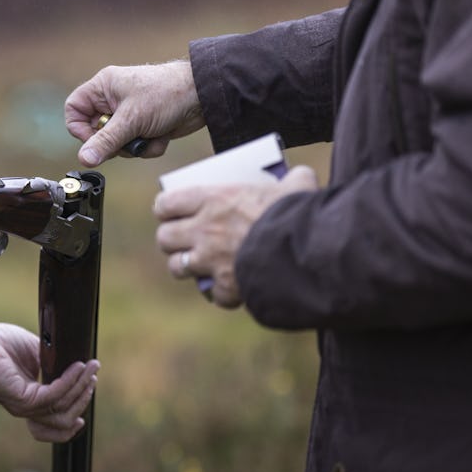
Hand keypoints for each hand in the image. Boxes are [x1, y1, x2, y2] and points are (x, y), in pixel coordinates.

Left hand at [0, 323, 100, 442]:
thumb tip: (78, 363)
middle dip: (84, 396)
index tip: (91, 387)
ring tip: (89, 368)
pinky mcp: (22, 400)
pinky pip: (54, 396)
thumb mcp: (36, 354)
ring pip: (63, 410)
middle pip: (66, 419)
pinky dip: (69, 382)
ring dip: (81, 389)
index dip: (78, 409)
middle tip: (94, 373)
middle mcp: (29, 409)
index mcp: (32, 401)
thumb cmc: (2, 344)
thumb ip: (54, 364)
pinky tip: (77, 367)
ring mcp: (25, 407)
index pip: (59, 422)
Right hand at [64, 60, 205, 166]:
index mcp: (103, 87)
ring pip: (117, 144)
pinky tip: (161, 135)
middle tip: (129, 140)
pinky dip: (149, 146)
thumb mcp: (131, 120)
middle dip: (115, 142)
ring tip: (151, 134)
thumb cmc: (167, 94)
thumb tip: (84, 159)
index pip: (74, 110)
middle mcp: (113, 100)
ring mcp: (129, 115)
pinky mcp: (143, 127)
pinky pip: (135, 146)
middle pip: (96, 133)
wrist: (203, 97)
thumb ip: (106, 141)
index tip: (96, 141)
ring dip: (135, 146)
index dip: (81, 130)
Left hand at [154, 166, 318, 306]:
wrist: (306, 249)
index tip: (169, 210)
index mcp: (213, 200)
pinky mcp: (226, 285)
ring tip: (199, 265)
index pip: (167, 203)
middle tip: (182, 237)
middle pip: (165, 237)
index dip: (165, 207)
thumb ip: (293, 179)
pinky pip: (215, 294)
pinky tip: (232, 289)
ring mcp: (211, 260)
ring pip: (177, 267)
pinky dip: (222, 294)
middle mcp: (204, 229)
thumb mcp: (296, 186)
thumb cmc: (296, 212)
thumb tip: (302, 177)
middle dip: (170, 239)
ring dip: (186, 266)